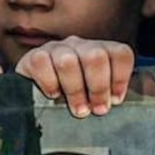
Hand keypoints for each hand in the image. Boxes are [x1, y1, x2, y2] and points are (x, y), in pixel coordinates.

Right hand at [19, 38, 134, 118]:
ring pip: (68, 61)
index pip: (120, 53)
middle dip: (98, 87)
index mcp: (100, 51)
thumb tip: (121, 103)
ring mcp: (56, 49)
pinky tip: (52, 95)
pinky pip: (42, 63)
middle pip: (96, 56)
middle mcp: (80, 46)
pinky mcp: (33, 56)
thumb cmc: (72, 98)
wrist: (34, 95)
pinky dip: (49, 83)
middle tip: (97, 109)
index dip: (120, 78)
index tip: (115, 100)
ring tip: (78, 109)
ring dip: (75, 90)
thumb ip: (111, 95)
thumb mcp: (96, 96)